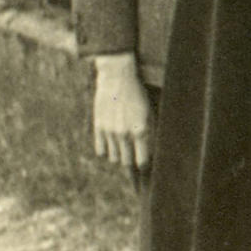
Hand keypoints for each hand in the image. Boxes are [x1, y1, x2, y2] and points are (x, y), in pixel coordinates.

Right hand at [91, 53, 151, 174]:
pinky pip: (101, 151)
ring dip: (120, 158)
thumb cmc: (139, 96)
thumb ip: (151, 134)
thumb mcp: (151, 114)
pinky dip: (107, 152)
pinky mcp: (98, 127)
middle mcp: (124, 134)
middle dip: (132, 167)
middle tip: (135, 172)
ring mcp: (110, 132)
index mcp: (141, 131)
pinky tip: (113, 147)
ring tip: (125, 153)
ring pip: (114, 158)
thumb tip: (152, 154)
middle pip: (127, 163)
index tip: (147, 173)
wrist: (117, 78)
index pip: (142, 162)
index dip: (145, 170)